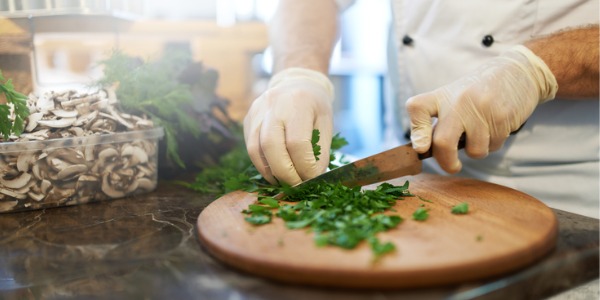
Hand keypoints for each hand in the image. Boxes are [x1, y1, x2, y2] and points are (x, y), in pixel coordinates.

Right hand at [243, 68, 333, 185]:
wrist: (296, 82)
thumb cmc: (315, 105)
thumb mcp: (326, 123)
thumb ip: (320, 150)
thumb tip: (312, 176)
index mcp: (298, 103)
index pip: (297, 142)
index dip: (304, 166)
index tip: (312, 178)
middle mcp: (273, 105)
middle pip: (271, 146)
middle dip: (285, 173)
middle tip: (297, 185)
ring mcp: (256, 112)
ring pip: (255, 149)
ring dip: (270, 172)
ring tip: (285, 182)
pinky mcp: (248, 120)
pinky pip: (251, 147)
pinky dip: (262, 164)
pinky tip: (275, 172)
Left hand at [406, 45, 557, 172]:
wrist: (516, 72)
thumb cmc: (477, 93)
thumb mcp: (454, 98)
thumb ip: (440, 121)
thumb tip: (425, 149)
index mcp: (442, 96)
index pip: (417, 108)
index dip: (416, 131)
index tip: (421, 148)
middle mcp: (458, 101)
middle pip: (442, 141)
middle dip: (446, 162)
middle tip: (453, 166)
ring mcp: (481, 109)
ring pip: (473, 150)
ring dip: (477, 150)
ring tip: (482, 132)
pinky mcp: (502, 117)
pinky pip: (493, 146)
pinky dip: (493, 143)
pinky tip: (496, 126)